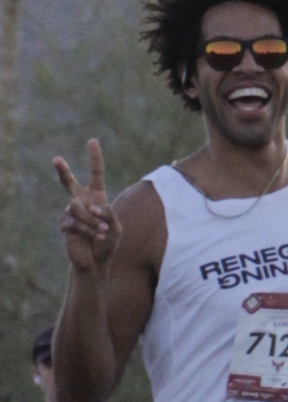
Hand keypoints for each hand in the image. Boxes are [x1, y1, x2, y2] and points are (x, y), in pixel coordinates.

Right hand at [52, 140, 116, 276]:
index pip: (95, 173)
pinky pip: (76, 222)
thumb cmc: (108, 241)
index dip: (94, 158)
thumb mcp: (116, 227)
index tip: (92, 141)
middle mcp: (81, 200)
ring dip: (94, 222)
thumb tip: (92, 207)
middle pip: (69, 182)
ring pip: (79, 208)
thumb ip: (108, 214)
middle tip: (56, 159)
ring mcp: (71, 212)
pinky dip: (88, 229)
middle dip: (63, 171)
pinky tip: (96, 237)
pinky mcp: (65, 224)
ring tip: (103, 233)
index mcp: (96, 196)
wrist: (96, 261)